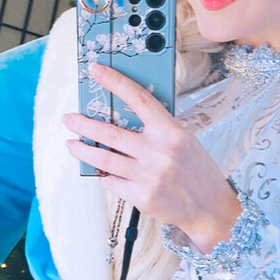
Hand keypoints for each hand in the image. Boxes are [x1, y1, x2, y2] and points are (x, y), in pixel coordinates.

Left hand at [63, 64, 241, 252]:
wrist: (210, 208)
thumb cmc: (197, 172)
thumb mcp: (184, 141)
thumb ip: (158, 129)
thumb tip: (125, 117)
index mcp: (171, 132)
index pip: (139, 99)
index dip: (115, 82)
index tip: (96, 71)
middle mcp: (158, 152)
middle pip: (110, 133)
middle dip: (84, 124)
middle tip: (69, 119)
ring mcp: (148, 176)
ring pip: (104, 160)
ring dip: (82, 151)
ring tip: (71, 144)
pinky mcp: (141, 197)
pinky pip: (112, 182)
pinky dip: (104, 176)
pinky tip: (102, 172)